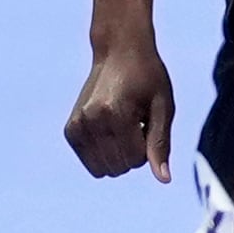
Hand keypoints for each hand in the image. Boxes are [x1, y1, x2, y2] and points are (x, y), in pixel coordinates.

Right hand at [67, 35, 174, 180]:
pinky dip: (105, 153)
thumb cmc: (148, 79)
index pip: (136, 159)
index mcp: (115, 114)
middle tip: (137, 122)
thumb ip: (161, 144)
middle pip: (120, 166)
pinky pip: (92, 162)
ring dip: (119, 154)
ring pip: (104, 169)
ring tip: (124, 125)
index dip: (149, 147)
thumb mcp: (163, 108)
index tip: (148, 122)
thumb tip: (163, 180)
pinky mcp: (70, 130)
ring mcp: (76, 126)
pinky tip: (111, 128)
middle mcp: (90, 121)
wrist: (119, 52)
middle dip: (135, 152)